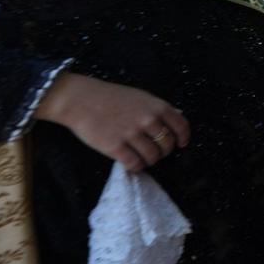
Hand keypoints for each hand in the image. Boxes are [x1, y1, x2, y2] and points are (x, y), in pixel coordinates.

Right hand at [35, 72, 189, 172]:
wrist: (81, 100)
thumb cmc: (110, 97)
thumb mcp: (140, 97)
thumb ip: (156, 110)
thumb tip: (172, 122)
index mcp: (156, 106)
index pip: (180, 126)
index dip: (182, 138)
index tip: (180, 144)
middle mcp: (148, 120)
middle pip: (167, 145)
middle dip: (163, 151)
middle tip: (155, 152)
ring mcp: (132, 134)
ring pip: (153, 157)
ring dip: (150, 160)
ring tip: (142, 157)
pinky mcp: (116, 147)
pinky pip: (135, 164)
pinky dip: (136, 166)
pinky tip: (131, 162)